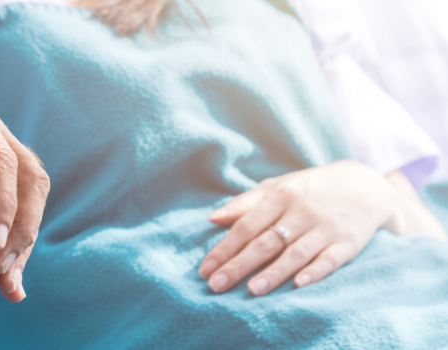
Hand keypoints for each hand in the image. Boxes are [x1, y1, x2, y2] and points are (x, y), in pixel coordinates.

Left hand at [198, 160, 406, 295]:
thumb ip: (245, 203)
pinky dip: (315, 272)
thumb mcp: (277, 186)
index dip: (224, 248)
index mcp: (279, 197)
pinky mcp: (348, 243)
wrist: (364, 185)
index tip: (204, 269)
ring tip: (252, 291)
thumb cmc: (309, 189)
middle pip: (265, 242)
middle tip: (216, 285)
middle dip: (239, 265)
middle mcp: (301, 212)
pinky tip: (299, 285)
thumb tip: (212, 218)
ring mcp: (325, 228)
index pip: (246, 226)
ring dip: (273, 273)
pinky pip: (330, 259)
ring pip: (295, 253)